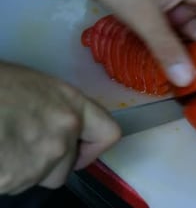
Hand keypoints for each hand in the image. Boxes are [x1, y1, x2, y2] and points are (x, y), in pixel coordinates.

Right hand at [0, 62, 120, 194]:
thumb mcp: (32, 86)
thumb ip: (55, 110)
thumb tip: (57, 126)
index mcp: (71, 105)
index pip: (108, 133)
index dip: (93, 146)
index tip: (78, 147)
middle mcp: (64, 134)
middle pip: (67, 166)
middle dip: (47, 163)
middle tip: (20, 144)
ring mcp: (40, 160)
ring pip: (38, 179)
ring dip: (22, 170)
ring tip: (2, 144)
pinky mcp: (13, 179)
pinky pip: (12, 185)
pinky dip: (4, 176)